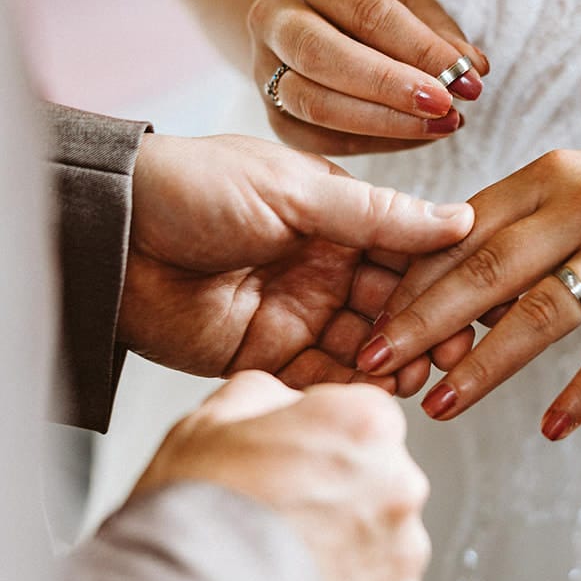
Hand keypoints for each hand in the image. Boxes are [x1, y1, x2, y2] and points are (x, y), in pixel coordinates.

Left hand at [118, 132, 474, 393]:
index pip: (406, 251)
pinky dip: (347, 387)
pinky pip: (319, 379)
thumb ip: (376, 216)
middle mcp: (323, 266)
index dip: (440, 277)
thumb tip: (457, 219)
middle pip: (393, 305)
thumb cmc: (190, 187)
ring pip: (363, 346)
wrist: (109, 232)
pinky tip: (373, 393)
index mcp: (335, 217)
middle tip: (449, 350)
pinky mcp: (264, 355)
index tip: (471, 301)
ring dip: (392, 362)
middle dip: (423, 328)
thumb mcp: (294, 191)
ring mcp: (296, 312)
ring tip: (416, 376)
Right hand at [135, 372, 429, 580]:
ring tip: (286, 564)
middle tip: (282, 517)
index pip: (365, 416)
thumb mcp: (211, 419)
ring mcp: (403, 551)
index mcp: (364, 424)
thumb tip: (284, 400)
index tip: (293, 462)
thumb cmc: (194, 515)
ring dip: (348, 548)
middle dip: (341, 494)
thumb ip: (266, 394)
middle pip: (380, 478)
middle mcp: (400, 483)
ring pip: (382, 540)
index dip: (322, 439)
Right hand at [247, 0, 490, 154]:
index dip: (419, 48)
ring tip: (442, 126)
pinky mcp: (272, 113)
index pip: (366, 12)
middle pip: (324, 56)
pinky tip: (415, 137)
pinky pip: (319, 138)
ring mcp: (262, 68)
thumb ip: (437, 33)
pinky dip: (373, 143)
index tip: (467, 76)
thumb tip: (473, 70)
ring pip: (314, 104)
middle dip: (391, 87)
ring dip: (384, 123)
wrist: (304, 15)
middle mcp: (273, 16)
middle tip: (447, 106)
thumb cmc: (365, 4)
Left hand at [354, 148, 580, 438]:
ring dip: (484, 365)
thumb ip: (522, 227)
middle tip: (373, 366)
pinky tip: (551, 427)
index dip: (409, 279)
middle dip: (421, 321)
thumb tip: (446, 290)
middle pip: (485, 268)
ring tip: (439, 406)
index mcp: (552, 176)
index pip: (461, 230)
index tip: (362, 321)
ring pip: (540, 312)